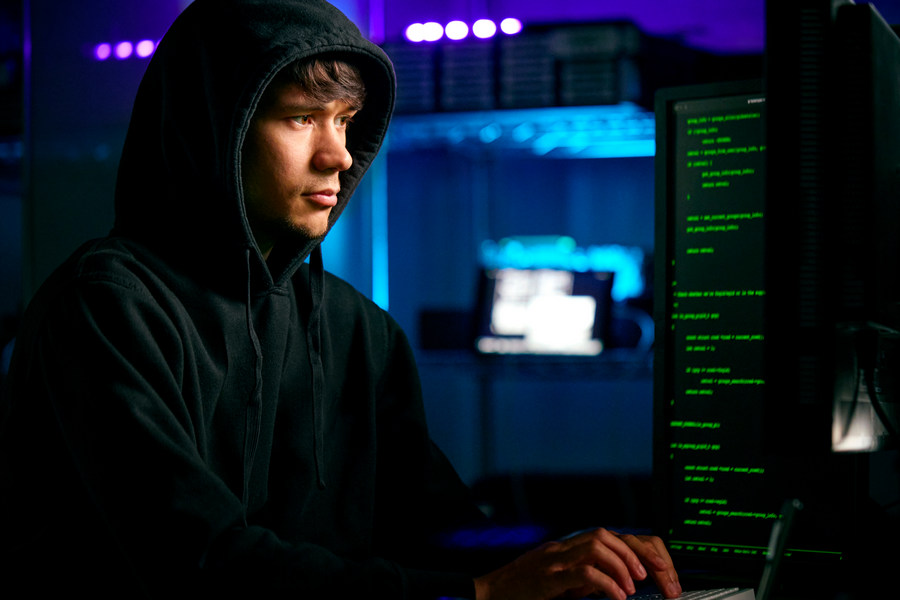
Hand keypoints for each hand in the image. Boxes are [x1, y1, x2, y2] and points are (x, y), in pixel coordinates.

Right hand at [473, 527, 680, 599]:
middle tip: (650, 576)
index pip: (607, 536)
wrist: (489, 594)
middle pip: (605, 535)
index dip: (633, 548)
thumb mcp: (558, 582)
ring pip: (597, 546)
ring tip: (632, 587)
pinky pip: (584, 572)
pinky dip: (606, 583)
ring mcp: (554, 560)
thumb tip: (614, 584)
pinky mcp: (548, 577)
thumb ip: (582, 578)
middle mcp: (561, 548)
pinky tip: (617, 596)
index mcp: (566, 548)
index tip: (654, 568)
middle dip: (633, 553)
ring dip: (621, 565)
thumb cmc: (521, 591)